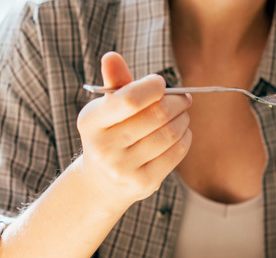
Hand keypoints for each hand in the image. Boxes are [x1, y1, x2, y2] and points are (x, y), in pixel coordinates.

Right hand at [76, 52, 192, 210]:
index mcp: (91, 122)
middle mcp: (104, 147)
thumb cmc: (110, 135)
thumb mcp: (106, 110)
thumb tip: (112, 56)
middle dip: (176, 102)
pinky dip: (185, 137)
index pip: (128, 100)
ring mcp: (123, 168)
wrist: (103, 182)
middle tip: (184, 98)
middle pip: (156, 116)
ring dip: (183, 119)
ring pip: (169, 134)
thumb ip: (115, 83)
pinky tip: (182, 132)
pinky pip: (176, 153)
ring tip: (183, 114)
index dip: (152, 88)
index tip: (161, 83)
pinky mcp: (144, 183)